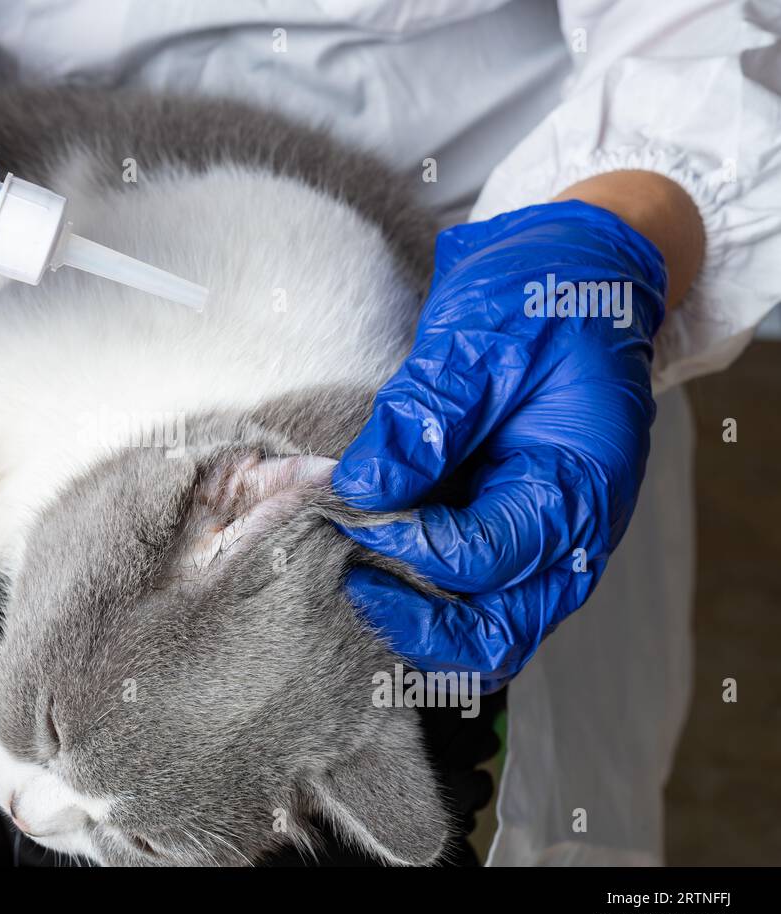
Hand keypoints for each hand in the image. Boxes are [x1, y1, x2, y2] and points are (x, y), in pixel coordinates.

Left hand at [334, 199, 667, 688]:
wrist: (577, 269)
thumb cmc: (544, 295)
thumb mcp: (484, 338)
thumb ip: (426, 418)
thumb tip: (362, 487)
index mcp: (580, 486)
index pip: (490, 556)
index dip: (411, 544)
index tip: (347, 512)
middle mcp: (568, 534)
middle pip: (496, 635)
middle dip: (412, 621)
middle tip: (341, 574)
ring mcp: (537, 540)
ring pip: (478, 629)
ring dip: (410, 616)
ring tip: (344, 569)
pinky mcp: (504, 529)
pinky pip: (462, 593)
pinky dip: (412, 588)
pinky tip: (360, 553)